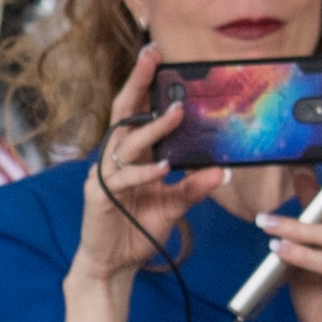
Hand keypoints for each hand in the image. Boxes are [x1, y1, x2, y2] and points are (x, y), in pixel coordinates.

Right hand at [70, 45, 223, 288]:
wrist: (113, 265)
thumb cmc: (137, 230)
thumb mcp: (175, 206)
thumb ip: (195, 187)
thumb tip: (222, 171)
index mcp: (133, 155)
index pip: (137, 111)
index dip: (145, 84)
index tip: (160, 58)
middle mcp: (116, 158)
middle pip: (123, 113)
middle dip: (137, 82)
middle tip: (152, 56)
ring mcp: (105, 175)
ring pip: (126, 143)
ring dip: (151, 128)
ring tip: (175, 113)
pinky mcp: (99, 196)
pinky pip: (122, 179)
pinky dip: (144, 172)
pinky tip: (163, 167)